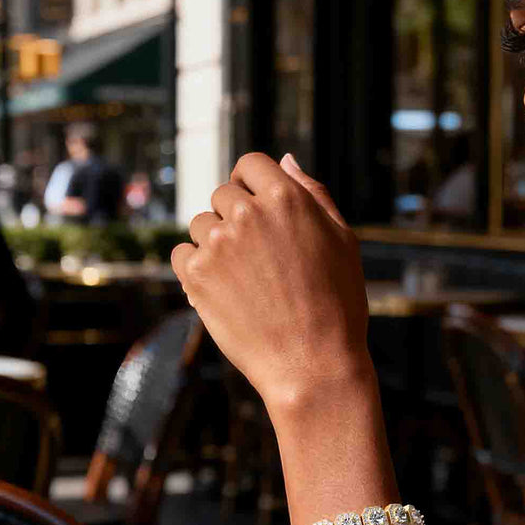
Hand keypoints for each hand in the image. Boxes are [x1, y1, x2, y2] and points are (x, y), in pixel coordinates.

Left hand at [172, 153, 371, 413]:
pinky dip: (196, 269)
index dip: (251, 183)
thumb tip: (286, 159)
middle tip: (259, 259)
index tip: (255, 206)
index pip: (250, 164)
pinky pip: (182, 254)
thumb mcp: (342, 241)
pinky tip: (224, 291)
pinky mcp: (196, 275)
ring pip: (201, 225)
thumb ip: (313, 193)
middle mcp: (249, 215)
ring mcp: (219, 244)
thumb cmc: (337, 304)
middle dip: (235, 217)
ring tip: (246, 281)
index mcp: (287, 199)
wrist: (314, 365)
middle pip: (223, 195)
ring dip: (215, 244)